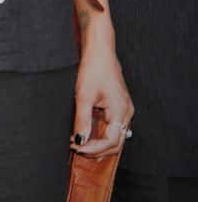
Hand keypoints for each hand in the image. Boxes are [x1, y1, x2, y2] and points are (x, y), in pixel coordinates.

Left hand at [71, 21, 133, 158]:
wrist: (99, 52)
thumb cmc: (92, 70)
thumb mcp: (83, 96)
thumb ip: (82, 120)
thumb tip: (80, 140)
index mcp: (121, 111)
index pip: (111, 142)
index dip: (93, 149)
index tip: (76, 148)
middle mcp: (126, 113)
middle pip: (115, 143)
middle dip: (96, 149)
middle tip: (75, 148)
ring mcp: (123, 110)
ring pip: (114, 136)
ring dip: (97, 143)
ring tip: (78, 143)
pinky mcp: (118, 106)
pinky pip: (112, 127)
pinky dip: (100, 134)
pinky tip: (85, 134)